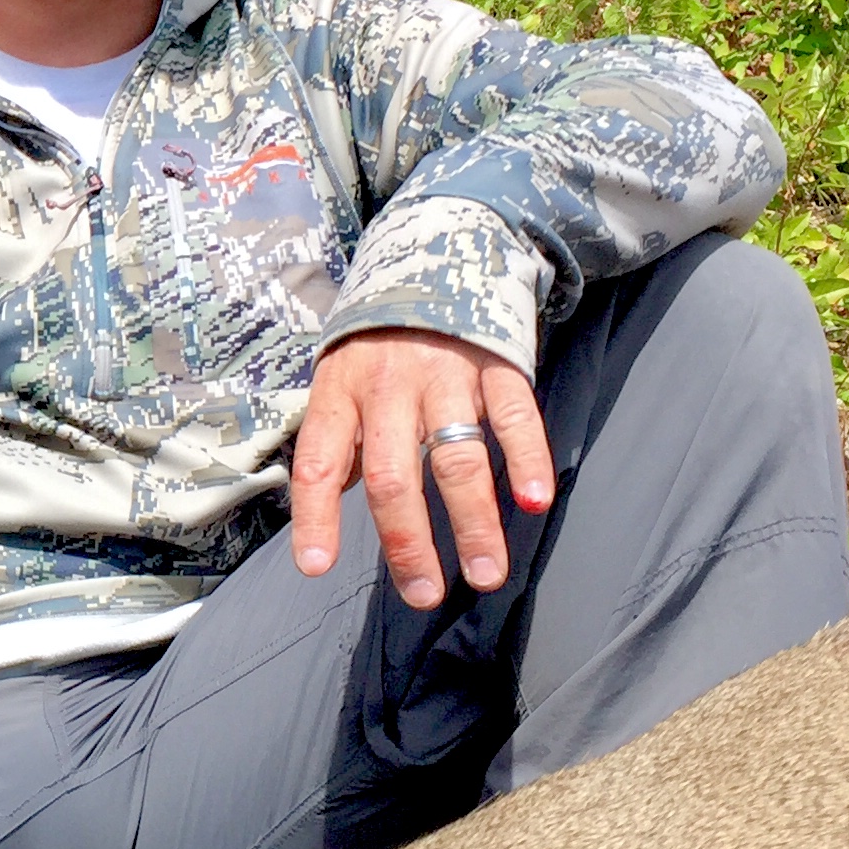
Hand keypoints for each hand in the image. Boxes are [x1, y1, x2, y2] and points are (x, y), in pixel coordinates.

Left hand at [287, 330, 553, 608]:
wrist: (437, 255)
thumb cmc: (380, 341)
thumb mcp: (341, 380)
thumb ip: (341, 445)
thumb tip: (328, 517)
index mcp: (341, 393)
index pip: (319, 462)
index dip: (315, 515)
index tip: (316, 565)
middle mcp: (388, 387)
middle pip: (392, 474)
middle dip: (408, 541)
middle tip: (425, 592)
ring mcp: (445, 375)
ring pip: (456, 457)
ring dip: (473, 522)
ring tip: (485, 574)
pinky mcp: (497, 365)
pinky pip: (514, 417)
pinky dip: (527, 459)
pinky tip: (533, 502)